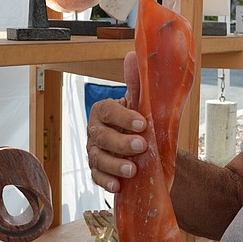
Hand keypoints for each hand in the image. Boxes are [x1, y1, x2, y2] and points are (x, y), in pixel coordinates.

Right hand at [86, 52, 146, 192]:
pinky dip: (107, 182)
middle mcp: (95, 132)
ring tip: (133, 169)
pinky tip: (118, 185)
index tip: (142, 123)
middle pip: (102, 137)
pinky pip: (97, 178)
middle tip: (141, 146)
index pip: (107, 112)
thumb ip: (137, 83)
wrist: (147, 149)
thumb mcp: (142, 103)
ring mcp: (95, 152)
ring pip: (98, 159)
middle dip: (121, 142)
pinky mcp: (99, 172)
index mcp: (103, 111)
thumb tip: (133, 55)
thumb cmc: (141, 123)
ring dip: (115, 165)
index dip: (124, 118)